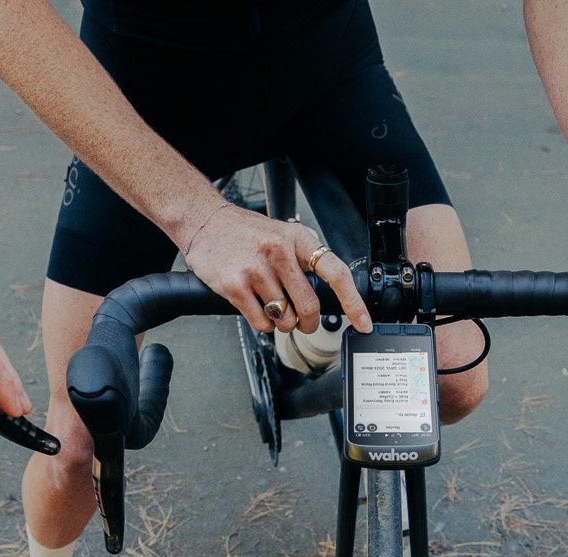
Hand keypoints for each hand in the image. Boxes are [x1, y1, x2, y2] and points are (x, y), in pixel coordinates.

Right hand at [181, 205, 371, 336]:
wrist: (203, 220)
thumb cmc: (244, 232)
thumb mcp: (281, 235)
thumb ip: (302, 262)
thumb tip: (325, 298)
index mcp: (297, 238)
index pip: (335, 272)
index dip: (354, 302)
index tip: (364, 322)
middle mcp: (279, 251)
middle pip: (310, 306)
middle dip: (308, 323)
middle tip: (302, 323)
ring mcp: (256, 269)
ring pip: (285, 319)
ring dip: (282, 323)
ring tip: (271, 307)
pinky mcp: (235, 285)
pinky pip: (261, 323)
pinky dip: (263, 324)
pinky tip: (256, 308)